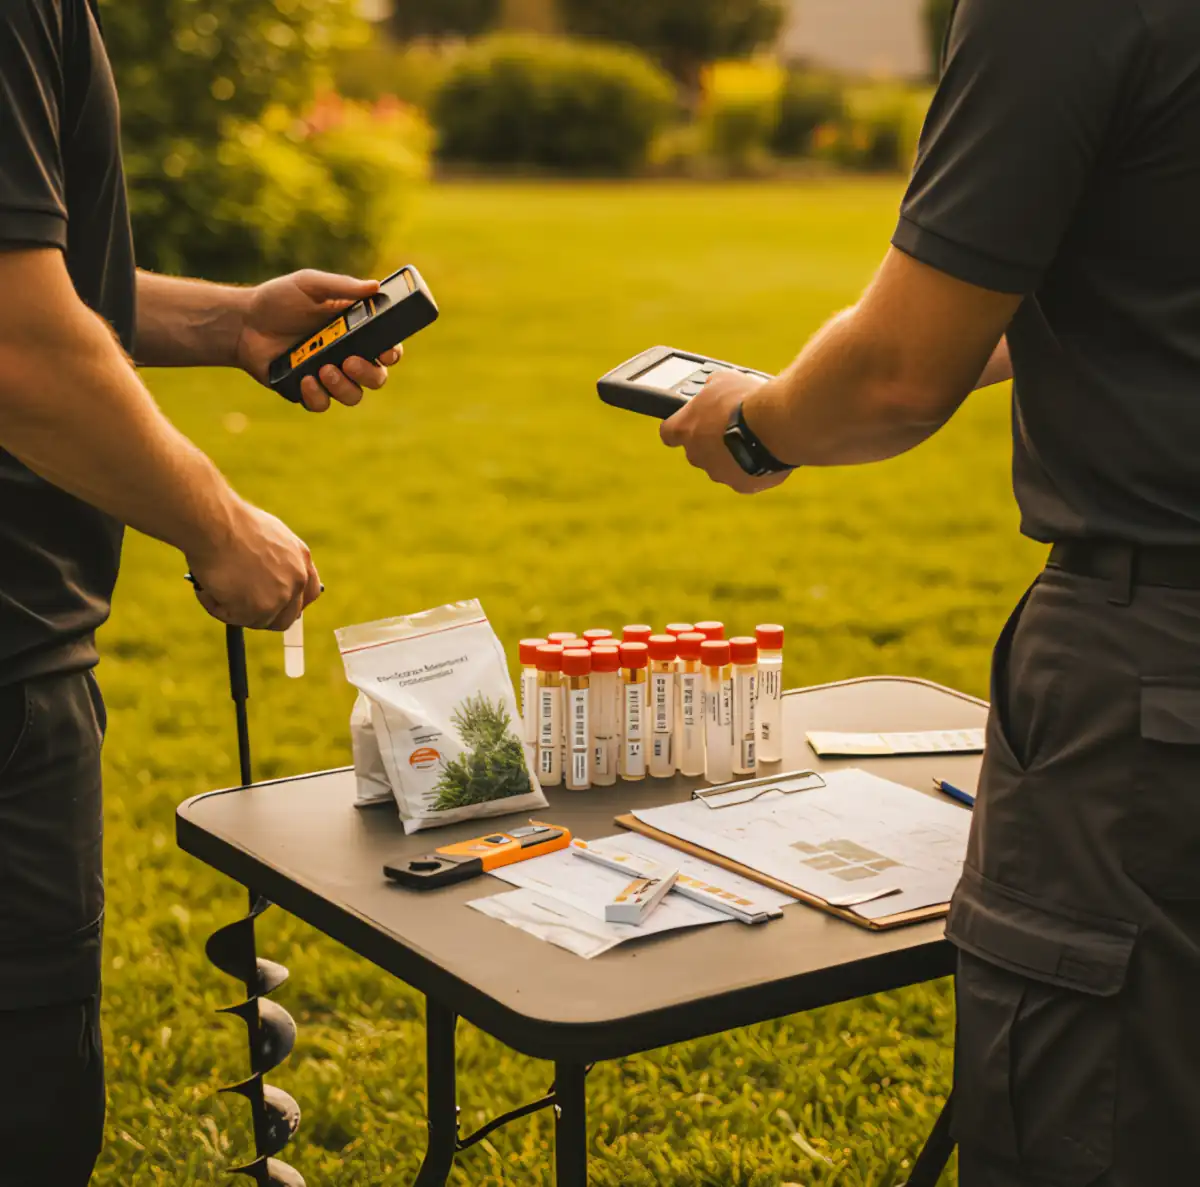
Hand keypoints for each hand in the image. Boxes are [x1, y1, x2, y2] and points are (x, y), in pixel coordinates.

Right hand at [187, 501, 320, 629]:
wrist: (214, 522)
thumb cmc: (229, 523)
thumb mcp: (265, 535)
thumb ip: (274, 560)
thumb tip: (263, 578)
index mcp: (301, 558)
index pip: (307, 593)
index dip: (290, 603)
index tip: (275, 606)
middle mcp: (297, 579)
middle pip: (288, 616)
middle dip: (264, 616)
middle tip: (239, 609)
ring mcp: (281, 596)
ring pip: (259, 621)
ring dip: (236, 610)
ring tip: (214, 586)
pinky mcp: (260, 610)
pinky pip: (234, 619)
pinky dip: (216, 606)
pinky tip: (206, 586)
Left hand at [235, 269, 403, 411]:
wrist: (243, 322)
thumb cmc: (279, 300)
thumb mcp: (309, 285)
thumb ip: (342, 286)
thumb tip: (375, 286)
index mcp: (356, 331)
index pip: (387, 348)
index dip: (392, 353)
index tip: (385, 352)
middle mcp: (347, 356)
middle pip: (377, 377)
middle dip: (369, 373)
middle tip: (349, 361)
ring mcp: (329, 376)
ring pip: (354, 395)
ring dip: (344, 387)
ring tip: (324, 370)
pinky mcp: (308, 391)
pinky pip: (323, 404)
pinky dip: (317, 396)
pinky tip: (305, 381)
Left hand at [660, 370, 791, 494]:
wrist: (776, 425)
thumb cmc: (745, 399)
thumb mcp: (723, 380)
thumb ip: (711, 388)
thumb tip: (713, 386)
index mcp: (684, 429)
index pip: (668, 432)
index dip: (680, 427)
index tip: (692, 421)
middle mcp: (695, 455)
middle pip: (697, 450)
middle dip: (711, 440)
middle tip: (730, 425)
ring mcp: (718, 473)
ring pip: (721, 465)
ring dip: (733, 453)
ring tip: (755, 437)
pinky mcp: (741, 485)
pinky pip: (744, 476)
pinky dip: (753, 466)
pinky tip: (766, 451)